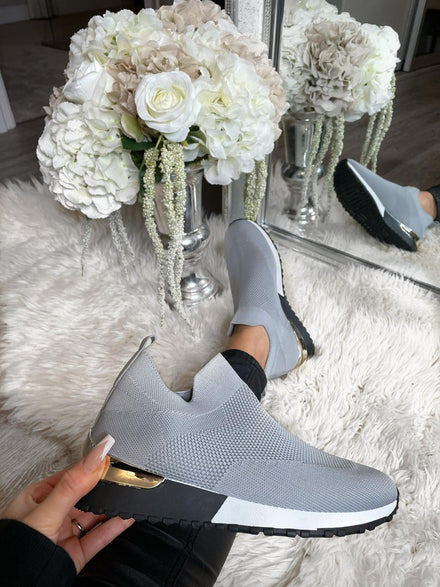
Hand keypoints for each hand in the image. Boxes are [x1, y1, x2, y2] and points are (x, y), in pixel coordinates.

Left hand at [2, 434, 133, 572]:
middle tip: (122, 476)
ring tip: (129, 494)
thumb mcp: (47, 510)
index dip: (90, 468)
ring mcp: (65, 534)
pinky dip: (116, 526)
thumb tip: (95, 457)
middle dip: (103, 487)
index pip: (70, 476)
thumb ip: (73, 485)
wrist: (19, 586)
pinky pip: (100, 536)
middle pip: (85, 495)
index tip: (108, 459)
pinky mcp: (77, 552)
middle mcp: (53, 514)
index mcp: (39, 498)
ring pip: (95, 515)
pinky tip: (127, 515)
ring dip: (111, 506)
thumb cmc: (18, 549)